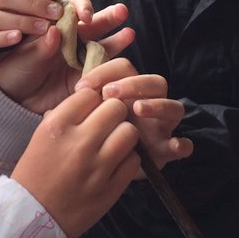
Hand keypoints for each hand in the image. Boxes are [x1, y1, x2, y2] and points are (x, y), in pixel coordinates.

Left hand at [0, 2, 133, 113]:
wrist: (14, 103)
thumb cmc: (13, 73)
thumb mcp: (23, 58)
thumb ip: (40, 46)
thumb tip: (54, 31)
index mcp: (53, 27)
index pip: (71, 10)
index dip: (81, 9)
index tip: (84, 17)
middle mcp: (70, 40)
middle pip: (93, 24)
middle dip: (108, 17)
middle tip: (121, 12)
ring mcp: (80, 58)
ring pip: (102, 44)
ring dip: (117, 38)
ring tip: (129, 33)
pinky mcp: (86, 78)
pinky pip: (103, 69)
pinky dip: (114, 62)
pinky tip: (125, 60)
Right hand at [11, 88, 140, 237]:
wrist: (30, 217)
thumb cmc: (34, 174)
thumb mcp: (40, 137)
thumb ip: (64, 117)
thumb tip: (90, 100)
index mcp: (56, 126)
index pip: (89, 94)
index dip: (92, 101)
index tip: (89, 112)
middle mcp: (79, 142)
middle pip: (115, 108)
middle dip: (112, 114)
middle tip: (107, 125)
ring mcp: (97, 166)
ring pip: (130, 131)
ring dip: (124, 135)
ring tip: (114, 143)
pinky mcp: (111, 188)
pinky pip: (134, 160)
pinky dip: (128, 159)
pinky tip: (116, 163)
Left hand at [75, 63, 192, 170]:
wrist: (102, 170)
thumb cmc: (91, 138)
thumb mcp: (82, 118)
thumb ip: (75, 106)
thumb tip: (55, 104)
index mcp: (128, 91)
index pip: (125, 67)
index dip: (106, 71)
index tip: (83, 86)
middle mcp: (148, 104)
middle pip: (155, 82)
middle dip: (134, 83)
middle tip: (109, 93)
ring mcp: (161, 126)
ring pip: (174, 107)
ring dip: (158, 105)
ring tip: (138, 109)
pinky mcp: (167, 150)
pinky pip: (183, 144)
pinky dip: (181, 144)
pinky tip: (173, 145)